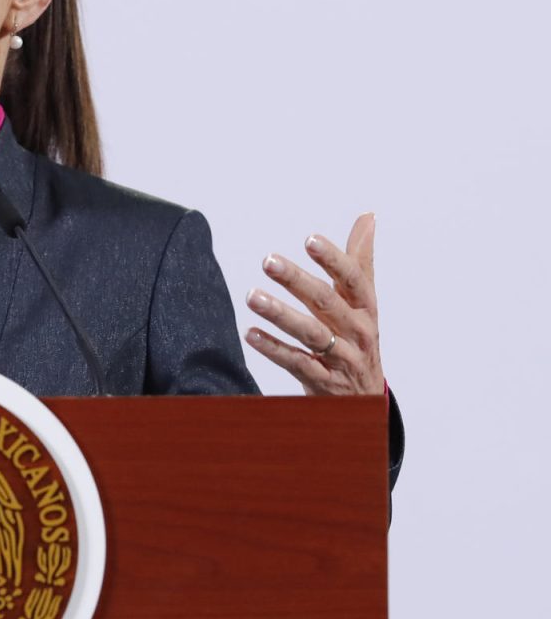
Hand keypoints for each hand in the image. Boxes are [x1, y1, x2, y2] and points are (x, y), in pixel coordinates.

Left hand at [244, 213, 384, 395]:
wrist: (367, 401)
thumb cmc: (359, 340)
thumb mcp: (364, 303)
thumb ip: (360, 260)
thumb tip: (368, 216)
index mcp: (366, 309)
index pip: (353, 280)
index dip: (334, 259)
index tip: (310, 239)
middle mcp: (358, 332)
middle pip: (327, 302)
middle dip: (297, 280)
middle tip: (268, 260)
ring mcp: (342, 359)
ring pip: (311, 333)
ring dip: (280, 314)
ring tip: (252, 296)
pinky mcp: (324, 383)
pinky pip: (297, 364)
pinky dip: (274, 348)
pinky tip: (251, 334)